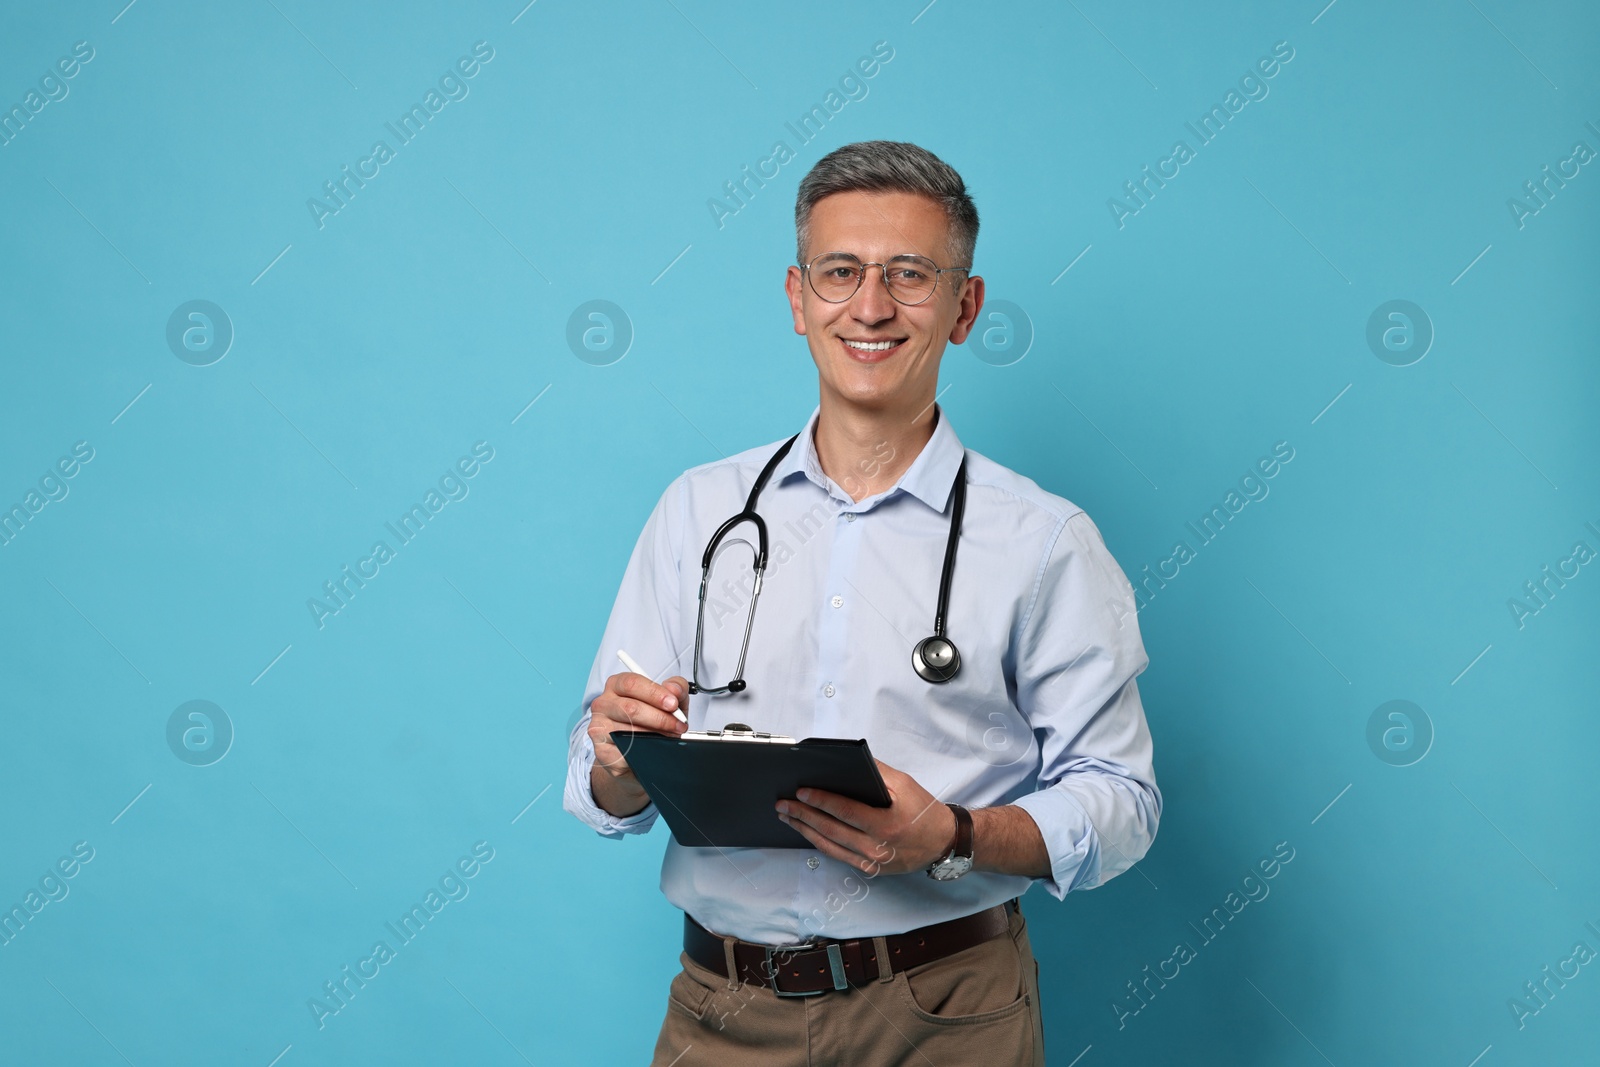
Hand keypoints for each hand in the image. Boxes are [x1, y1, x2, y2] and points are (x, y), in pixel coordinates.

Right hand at [588, 671, 687, 816]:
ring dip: (655, 737)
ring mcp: (598, 727)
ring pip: (629, 731)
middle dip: (660, 718)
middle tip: (678, 726)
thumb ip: (676, 689)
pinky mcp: (601, 751)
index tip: (673, 704)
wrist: (636, 753)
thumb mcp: (668, 701)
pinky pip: (625, 752)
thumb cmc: (650, 721)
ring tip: (669, 738)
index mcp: (617, 685)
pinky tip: (652, 751)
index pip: (632, 683)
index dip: (655, 693)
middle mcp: (603, 703)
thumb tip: (674, 689)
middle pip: (631, 708)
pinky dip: (644, 753)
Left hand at [775, 760, 957, 875]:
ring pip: (829, 845)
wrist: (942, 842)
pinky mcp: (870, 869)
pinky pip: (838, 855)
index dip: (820, 800)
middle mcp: (877, 847)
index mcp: (886, 824)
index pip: (844, 811)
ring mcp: (872, 862)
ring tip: (787, 816)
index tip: (801, 791)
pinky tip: (806, 831)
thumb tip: (847, 762)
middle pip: (830, 829)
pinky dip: (819, 842)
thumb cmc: (923, 811)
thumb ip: (875, 773)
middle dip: (803, 815)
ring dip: (805, 830)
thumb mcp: (904, 784)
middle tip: (783, 804)